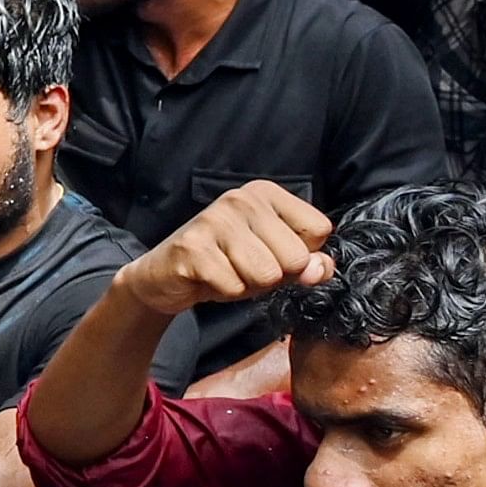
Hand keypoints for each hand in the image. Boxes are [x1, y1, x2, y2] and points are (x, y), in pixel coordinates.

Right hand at [116, 179, 337, 316]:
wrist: (165, 276)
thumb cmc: (225, 263)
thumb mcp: (275, 260)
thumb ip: (308, 262)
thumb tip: (320, 269)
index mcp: (265, 194)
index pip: (319, 229)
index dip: (302, 255)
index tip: (273, 253)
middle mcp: (240, 199)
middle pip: (295, 256)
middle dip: (275, 275)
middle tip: (246, 267)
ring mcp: (214, 221)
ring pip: (266, 274)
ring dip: (249, 285)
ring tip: (229, 272)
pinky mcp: (193, 248)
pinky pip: (235, 286)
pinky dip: (226, 292)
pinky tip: (210, 279)